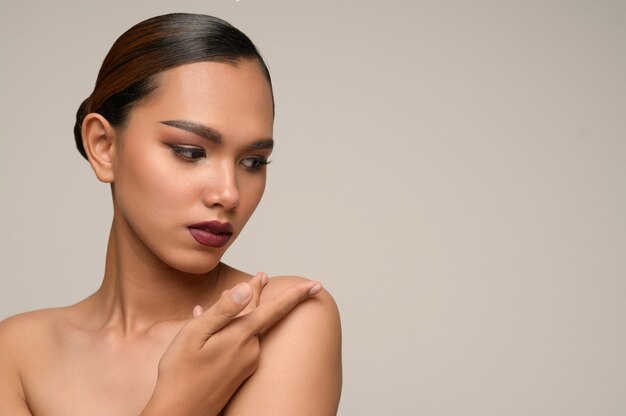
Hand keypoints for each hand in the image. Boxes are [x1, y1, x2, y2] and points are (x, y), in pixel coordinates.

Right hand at [141, 272, 321, 415]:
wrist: (178, 414)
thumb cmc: (180, 374)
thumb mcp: (196, 334)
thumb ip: (223, 310)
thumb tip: (246, 288)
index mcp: (241, 337)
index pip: (275, 309)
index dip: (296, 295)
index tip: (317, 284)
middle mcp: (250, 351)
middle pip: (258, 315)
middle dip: (257, 296)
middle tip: (263, 277)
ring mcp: (246, 364)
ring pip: (246, 330)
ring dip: (237, 314)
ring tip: (223, 297)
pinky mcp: (240, 374)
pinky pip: (239, 344)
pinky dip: (228, 332)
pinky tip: (211, 329)